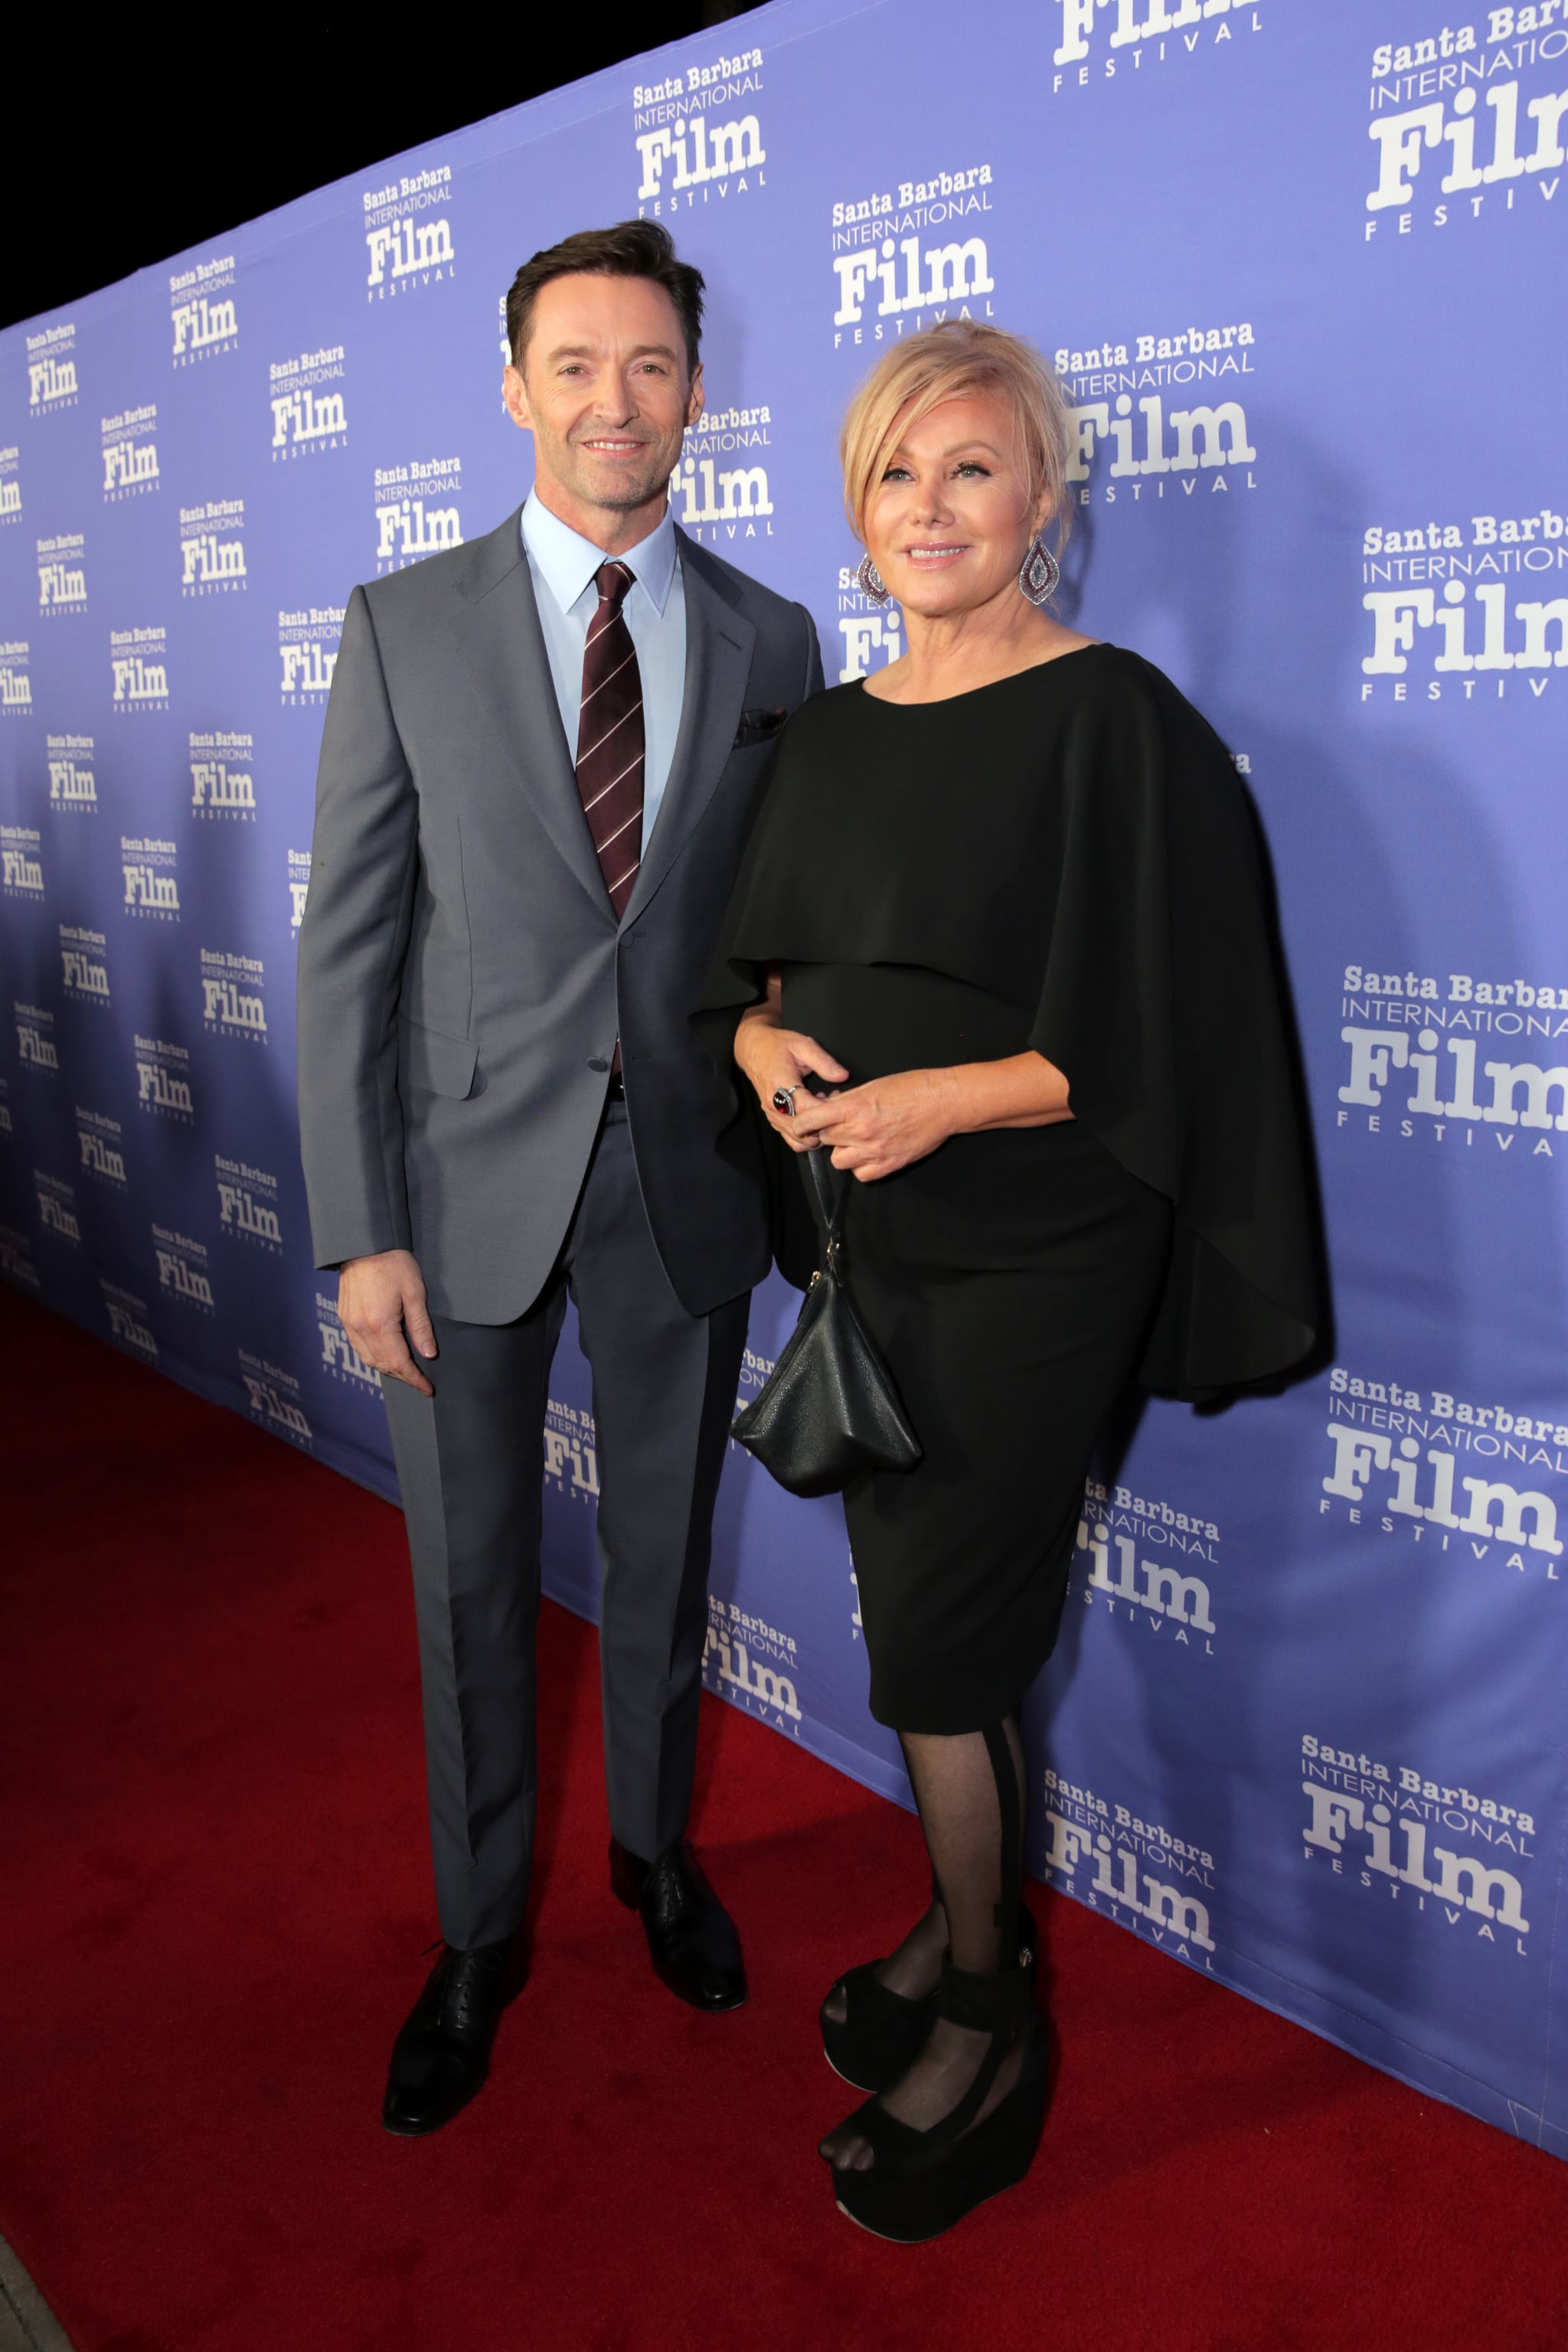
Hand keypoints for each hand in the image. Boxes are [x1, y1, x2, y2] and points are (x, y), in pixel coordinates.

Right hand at [338, 1248, 437, 1393]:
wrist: (365, 1242)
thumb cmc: (393, 1262)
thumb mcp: (414, 1292)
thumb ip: (420, 1326)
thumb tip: (428, 1353)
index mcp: (380, 1324)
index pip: (399, 1363)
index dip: (414, 1378)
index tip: (427, 1388)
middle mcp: (360, 1328)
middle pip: (382, 1364)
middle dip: (402, 1376)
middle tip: (420, 1381)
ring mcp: (349, 1322)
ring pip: (367, 1358)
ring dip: (386, 1368)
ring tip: (405, 1370)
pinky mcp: (344, 1316)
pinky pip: (357, 1346)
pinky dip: (372, 1356)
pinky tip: (384, 1354)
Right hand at [734, 1005, 848, 1151]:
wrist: (753, 1049)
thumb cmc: (778, 1045)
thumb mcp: (803, 1044)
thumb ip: (823, 1061)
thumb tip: (843, 1076)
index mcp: (780, 1084)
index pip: (806, 1108)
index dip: (826, 1108)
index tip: (838, 1098)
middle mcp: (774, 1104)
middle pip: (802, 1130)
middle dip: (823, 1122)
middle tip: (833, 1105)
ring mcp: (772, 1115)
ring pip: (798, 1139)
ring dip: (816, 1131)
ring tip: (823, 1111)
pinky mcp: (773, 1120)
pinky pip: (791, 1139)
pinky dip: (806, 1135)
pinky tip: (813, 1116)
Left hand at [789, 1068, 956, 1181]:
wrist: (944, 1102)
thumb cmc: (912, 1087)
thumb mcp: (873, 1085)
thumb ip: (848, 1100)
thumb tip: (829, 1107)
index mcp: (854, 1107)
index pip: (810, 1121)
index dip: (802, 1123)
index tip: (802, 1124)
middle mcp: (860, 1131)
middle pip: (824, 1139)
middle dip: (827, 1131)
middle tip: (839, 1124)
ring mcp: (874, 1151)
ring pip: (838, 1161)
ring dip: (842, 1151)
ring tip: (855, 1140)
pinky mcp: (889, 1165)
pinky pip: (860, 1175)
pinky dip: (860, 1167)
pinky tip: (868, 1154)